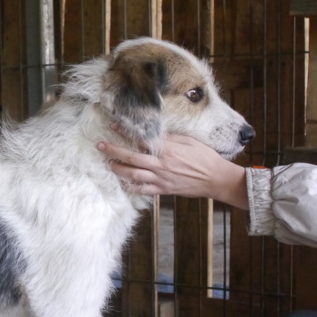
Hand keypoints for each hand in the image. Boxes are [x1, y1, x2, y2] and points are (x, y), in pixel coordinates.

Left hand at [97, 133, 248, 208]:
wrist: (215, 179)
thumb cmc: (205, 157)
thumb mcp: (189, 141)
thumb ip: (170, 138)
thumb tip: (154, 133)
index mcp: (168, 149)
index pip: (141, 139)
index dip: (125, 132)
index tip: (113, 126)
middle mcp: (161, 164)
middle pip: (131, 157)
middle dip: (113, 151)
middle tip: (100, 146)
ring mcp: (160, 179)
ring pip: (132, 174)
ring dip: (117, 168)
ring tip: (107, 163)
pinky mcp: (163, 190)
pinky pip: (142, 190)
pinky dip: (130, 187)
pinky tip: (121, 183)